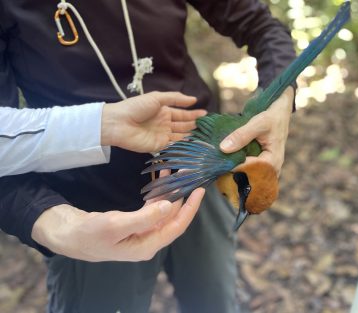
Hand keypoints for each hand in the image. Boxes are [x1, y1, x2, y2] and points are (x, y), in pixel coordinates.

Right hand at [31, 188, 204, 261]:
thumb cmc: (88, 234)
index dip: (190, 209)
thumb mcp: (115, 226)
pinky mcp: (133, 222)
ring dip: (168, 190)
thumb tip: (169, 207)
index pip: (176, 227)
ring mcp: (141, 230)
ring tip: (173, 169)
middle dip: (181, 194)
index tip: (200, 190)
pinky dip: (156, 191)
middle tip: (187, 172)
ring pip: (163, 209)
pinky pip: (151, 205)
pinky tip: (159, 177)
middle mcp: (148, 239)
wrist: (66, 234)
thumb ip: (144, 218)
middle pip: (172, 216)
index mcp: (147, 245)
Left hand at [101, 91, 206, 152]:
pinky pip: (174, 145)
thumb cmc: (136, 107)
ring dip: (192, 135)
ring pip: (181, 135)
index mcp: (163, 111)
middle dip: (196, 125)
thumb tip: (194, 100)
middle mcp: (165, 123)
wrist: (119, 123)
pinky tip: (195, 142)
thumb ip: (175, 99)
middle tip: (209, 126)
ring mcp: (162, 135)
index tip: (206, 115)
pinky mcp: (159, 146)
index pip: (182, 114)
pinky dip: (184, 144)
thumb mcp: (157, 98)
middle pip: (183, 125)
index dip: (194, 114)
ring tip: (206, 134)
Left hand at [219, 87, 293, 174]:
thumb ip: (241, 136)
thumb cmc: (272, 116)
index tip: (217, 163)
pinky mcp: (260, 163)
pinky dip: (236, 165)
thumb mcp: (258, 123)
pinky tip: (225, 160)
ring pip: (246, 174)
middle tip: (215, 164)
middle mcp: (270, 168)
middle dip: (231, 171)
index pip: (249, 171)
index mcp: (272, 162)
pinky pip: (247, 168)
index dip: (233, 168)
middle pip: (248, 177)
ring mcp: (265, 167)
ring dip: (233, 169)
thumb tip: (223, 148)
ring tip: (218, 163)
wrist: (280, 111)